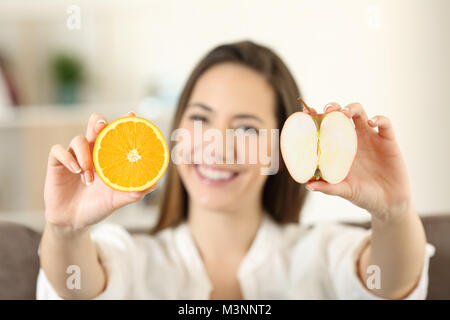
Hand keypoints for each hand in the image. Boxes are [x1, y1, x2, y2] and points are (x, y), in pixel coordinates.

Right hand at [44, 111, 155, 232]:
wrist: (74, 222)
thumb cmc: (98, 207)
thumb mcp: (117, 201)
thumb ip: (133, 193)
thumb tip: (154, 184)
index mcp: (109, 156)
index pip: (116, 132)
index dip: (124, 121)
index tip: (131, 115)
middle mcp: (92, 151)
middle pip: (94, 125)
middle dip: (99, 122)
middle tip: (103, 126)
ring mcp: (74, 155)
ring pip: (78, 139)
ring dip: (85, 156)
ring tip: (89, 178)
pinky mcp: (57, 163)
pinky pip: (58, 151)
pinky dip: (67, 158)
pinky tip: (76, 171)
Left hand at [305, 102, 411, 220]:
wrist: (388, 203)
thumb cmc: (363, 195)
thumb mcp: (343, 191)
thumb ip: (327, 187)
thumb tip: (308, 185)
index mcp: (338, 147)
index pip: (325, 126)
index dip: (316, 117)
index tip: (306, 112)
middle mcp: (352, 138)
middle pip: (340, 113)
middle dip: (333, 107)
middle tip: (326, 112)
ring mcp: (370, 137)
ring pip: (360, 112)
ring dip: (351, 108)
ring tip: (344, 113)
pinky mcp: (388, 141)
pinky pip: (385, 123)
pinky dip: (379, 119)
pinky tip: (371, 123)